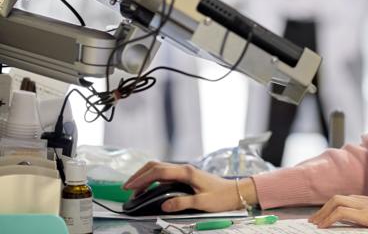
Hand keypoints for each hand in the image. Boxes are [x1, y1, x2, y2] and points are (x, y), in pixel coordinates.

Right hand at [123, 161, 257, 212]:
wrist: (236, 192)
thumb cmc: (222, 197)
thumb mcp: (202, 202)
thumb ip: (182, 203)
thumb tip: (164, 205)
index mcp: (187, 172)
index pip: (158, 171)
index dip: (142, 178)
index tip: (129, 187)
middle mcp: (184, 169)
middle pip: (156, 166)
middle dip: (139, 175)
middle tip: (126, 188)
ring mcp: (185, 171)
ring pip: (160, 169)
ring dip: (145, 177)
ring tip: (135, 190)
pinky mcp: (186, 176)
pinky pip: (165, 174)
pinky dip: (153, 179)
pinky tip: (149, 188)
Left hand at [308, 195, 367, 229]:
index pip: (347, 199)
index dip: (333, 206)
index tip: (324, 216)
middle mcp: (366, 200)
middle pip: (338, 198)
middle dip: (323, 209)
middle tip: (313, 220)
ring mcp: (365, 205)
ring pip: (337, 201)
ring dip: (323, 213)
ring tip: (315, 224)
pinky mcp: (366, 214)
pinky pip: (342, 212)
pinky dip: (329, 218)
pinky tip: (324, 226)